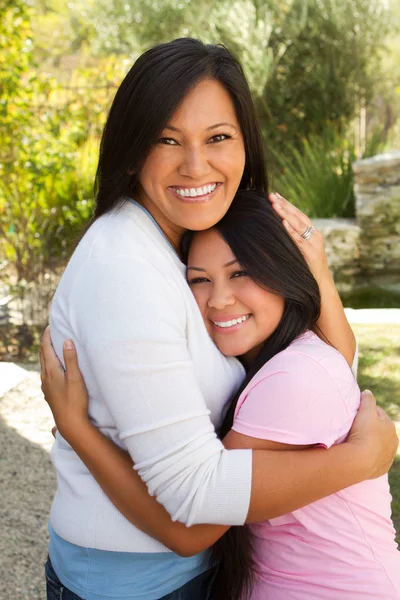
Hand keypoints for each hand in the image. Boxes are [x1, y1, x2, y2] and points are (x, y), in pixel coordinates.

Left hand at [40, 326, 89, 440]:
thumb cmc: (75, 400)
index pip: (46, 349)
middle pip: (43, 357)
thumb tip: (66, 341)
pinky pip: (47, 375)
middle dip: (46, 344)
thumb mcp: (75, 377)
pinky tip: (55, 370)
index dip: (47, 337)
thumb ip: (71, 359)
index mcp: (51, 371)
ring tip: (53, 349)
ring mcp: (47, 387)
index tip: (49, 327)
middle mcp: (46, 378)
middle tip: (50, 334)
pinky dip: (49, 366)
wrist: (71, 424)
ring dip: (47, 355)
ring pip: (44, 367)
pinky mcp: (50, 394)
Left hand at [269, 192, 328, 283]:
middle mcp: (315, 236)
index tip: (276, 196)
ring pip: (298, 225)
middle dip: (284, 205)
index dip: (287, 204)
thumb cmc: (309, 269)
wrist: (321, 286)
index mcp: (313, 233)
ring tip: (274, 204)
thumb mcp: (302, 251)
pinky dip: (291, 230)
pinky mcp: (311, 253)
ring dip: (286, 213)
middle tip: (272, 195)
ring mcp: (314, 244)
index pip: (299, 215)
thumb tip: (280, 230)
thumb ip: (295, 240)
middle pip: (298, 216)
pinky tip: (283, 222)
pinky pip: (299, 240)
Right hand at [347, 390, 397, 478]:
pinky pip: (376, 458)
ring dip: (372, 441)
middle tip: (356, 426)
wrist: (360, 461)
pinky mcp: (382, 467)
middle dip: (371, 426)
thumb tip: (367, 392)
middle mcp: (393, 440)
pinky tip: (361, 453)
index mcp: (390, 426)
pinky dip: (370, 454)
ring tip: (358, 440)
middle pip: (380, 429)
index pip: (379, 413)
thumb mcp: (365, 412)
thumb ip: (367, 399)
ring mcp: (388, 455)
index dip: (368, 410)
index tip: (357, 412)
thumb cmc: (363, 433)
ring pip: (379, 444)